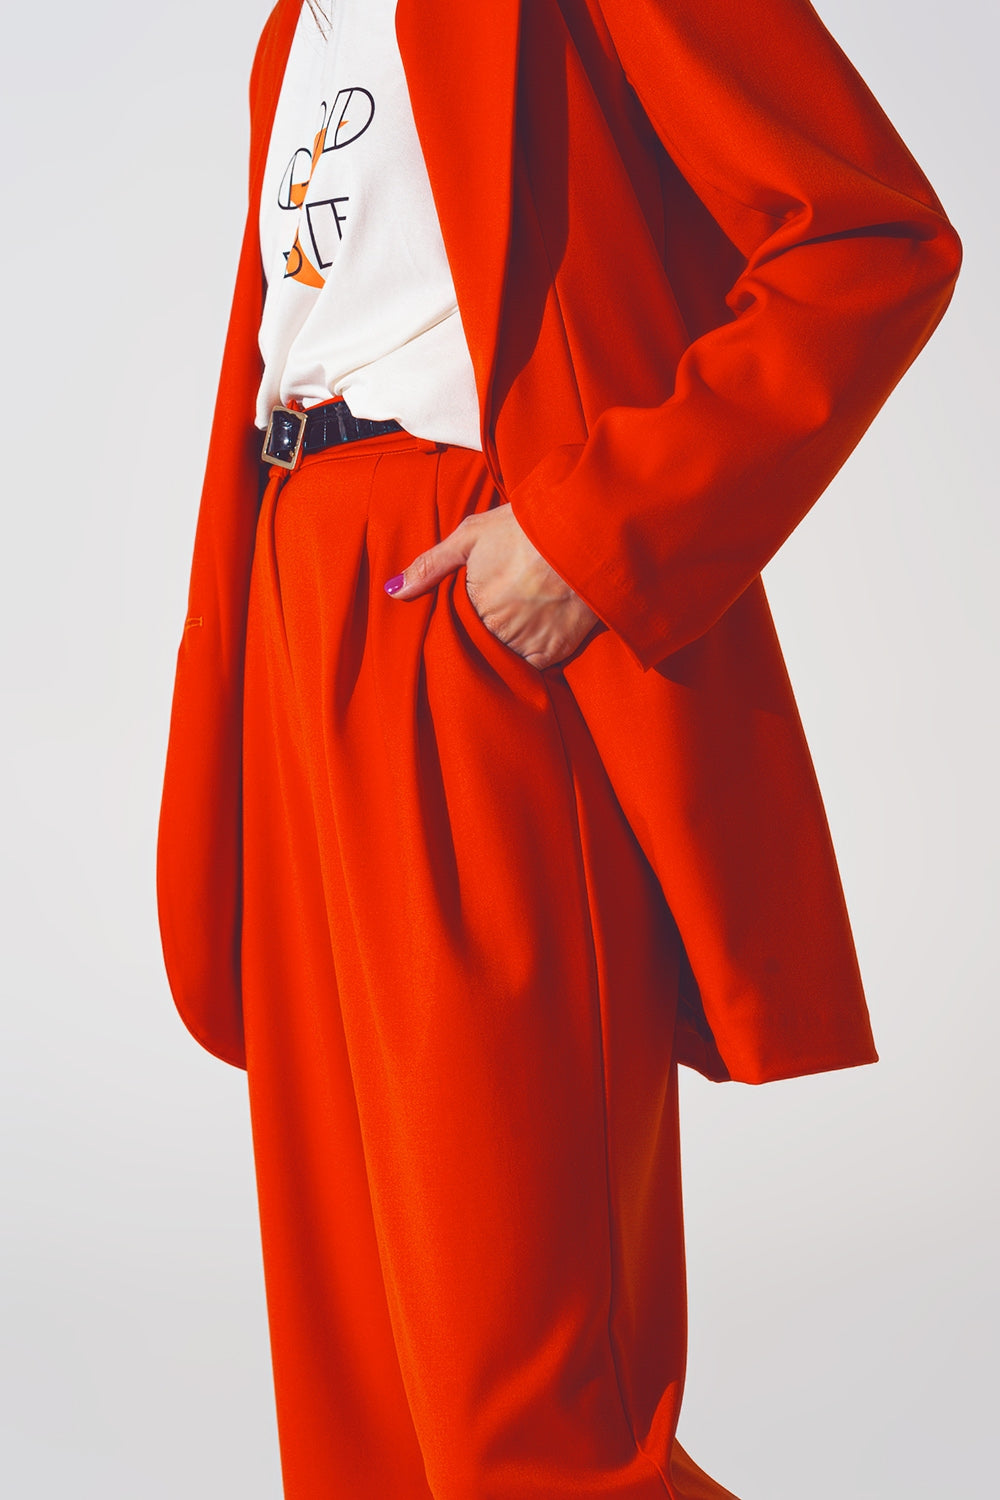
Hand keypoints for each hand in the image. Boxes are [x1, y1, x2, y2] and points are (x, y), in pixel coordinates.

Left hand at [384, 503, 599, 669]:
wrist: (587, 531)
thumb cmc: (525, 528)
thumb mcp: (471, 535)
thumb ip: (430, 565)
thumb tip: (393, 591)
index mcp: (471, 605)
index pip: (453, 627)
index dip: (459, 618)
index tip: (470, 606)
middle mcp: (497, 632)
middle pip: (478, 644)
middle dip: (482, 633)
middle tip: (500, 609)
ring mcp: (527, 645)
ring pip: (504, 657)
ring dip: (505, 646)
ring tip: (519, 620)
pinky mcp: (555, 653)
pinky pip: (534, 667)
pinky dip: (531, 657)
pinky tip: (536, 633)